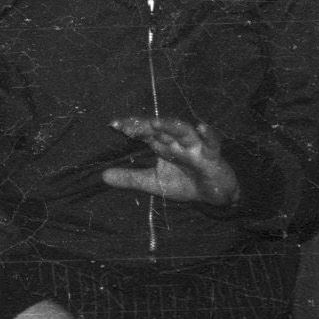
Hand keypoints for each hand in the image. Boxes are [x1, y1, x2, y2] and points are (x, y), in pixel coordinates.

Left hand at [102, 116, 241, 208]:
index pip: (144, 132)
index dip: (131, 127)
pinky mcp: (213, 156)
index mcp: (163, 145)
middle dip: (145, 125)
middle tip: (129, 125)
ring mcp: (196, 146)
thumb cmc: (185, 183)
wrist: (215, 195)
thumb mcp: (155, 183)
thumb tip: (103, 176)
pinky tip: (201, 127)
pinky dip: (208, 134)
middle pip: (161, 128)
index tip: (113, 124)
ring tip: (156, 123)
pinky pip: (212, 143)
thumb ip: (131, 178)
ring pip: (183, 131)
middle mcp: (177, 142)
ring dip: (171, 125)